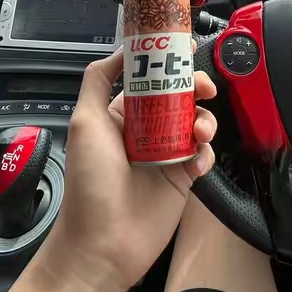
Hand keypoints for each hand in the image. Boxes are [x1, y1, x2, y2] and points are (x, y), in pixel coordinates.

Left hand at [9, 46, 217, 291]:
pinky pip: (204, 154)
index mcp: (123, 114)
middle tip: (204, 89)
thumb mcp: (84, 121)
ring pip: (197, 122)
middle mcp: (147, 129)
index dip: (170, 65)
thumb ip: (98, 80)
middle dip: (195, 87)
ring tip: (201, 131)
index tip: (185, 53)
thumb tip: (121, 49)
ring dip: (205, 120)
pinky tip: (197, 160)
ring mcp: (167, 152)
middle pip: (180, 96)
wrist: (103, 243)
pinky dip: (206, 152)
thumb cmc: (89, 182)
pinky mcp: (183, 176)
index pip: (152, 79)